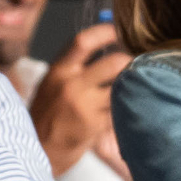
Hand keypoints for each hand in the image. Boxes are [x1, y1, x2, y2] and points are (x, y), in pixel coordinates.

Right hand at [28, 24, 130, 177]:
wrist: (39, 149)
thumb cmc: (48, 114)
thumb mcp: (53, 83)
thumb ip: (75, 67)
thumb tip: (107, 47)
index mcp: (59, 70)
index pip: (84, 41)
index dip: (106, 31)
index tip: (119, 30)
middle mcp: (71, 85)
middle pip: (113, 62)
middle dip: (131, 60)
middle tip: (140, 60)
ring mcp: (84, 106)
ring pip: (121, 87)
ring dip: (134, 85)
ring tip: (140, 83)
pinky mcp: (95, 125)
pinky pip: (119, 109)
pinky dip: (126, 107)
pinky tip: (129, 107)